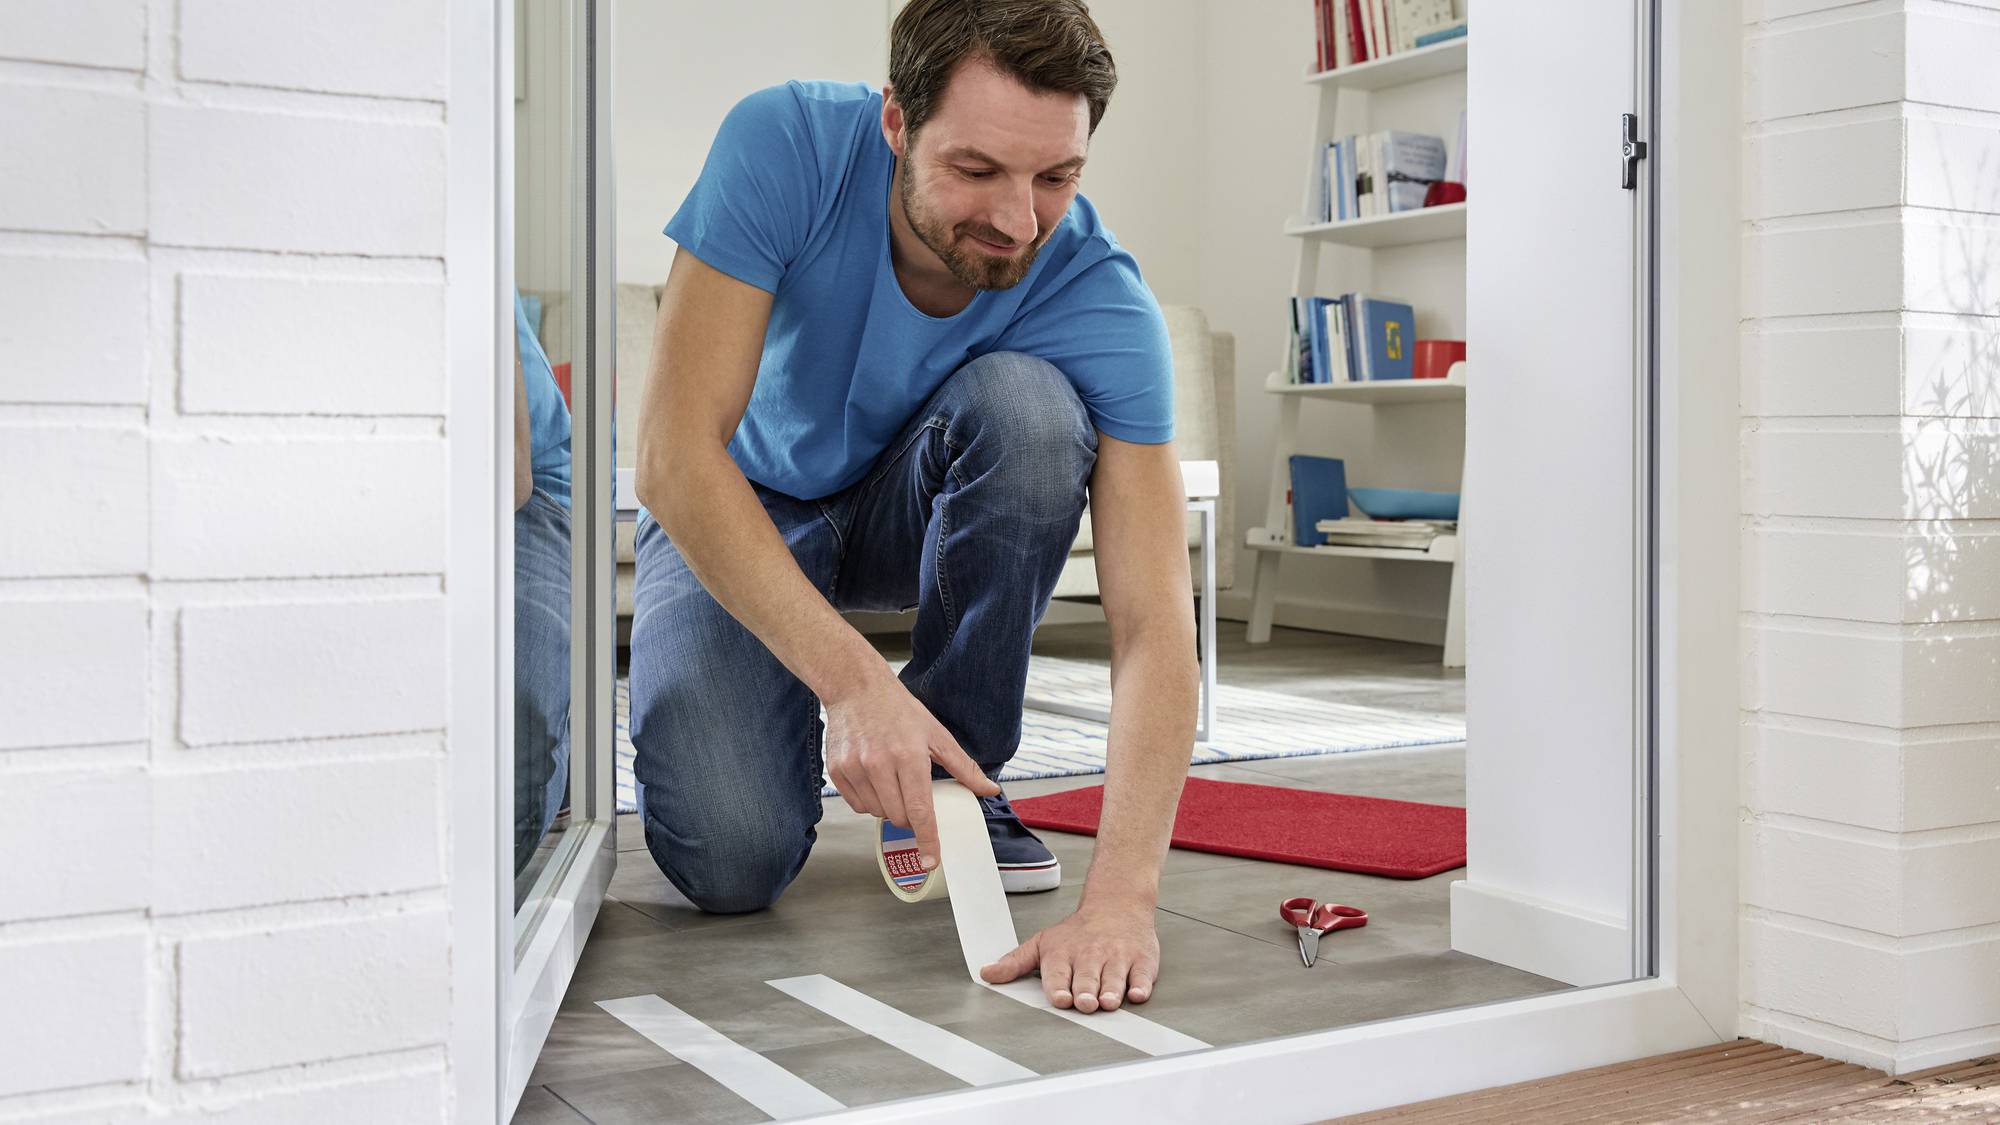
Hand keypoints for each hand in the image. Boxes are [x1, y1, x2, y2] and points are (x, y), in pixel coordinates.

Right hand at [823, 674, 999, 869]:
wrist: (855, 688)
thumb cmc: (899, 710)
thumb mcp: (937, 734)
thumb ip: (963, 767)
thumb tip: (989, 790)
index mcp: (908, 756)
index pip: (920, 810)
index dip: (927, 839)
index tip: (931, 861)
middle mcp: (878, 764)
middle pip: (899, 817)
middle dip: (911, 816)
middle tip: (914, 794)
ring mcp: (854, 768)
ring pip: (877, 813)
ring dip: (890, 808)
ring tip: (892, 780)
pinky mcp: (837, 771)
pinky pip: (857, 805)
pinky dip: (869, 801)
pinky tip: (874, 779)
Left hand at [979, 900, 1159, 1012]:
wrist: (1117, 905)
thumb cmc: (1078, 932)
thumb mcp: (1043, 942)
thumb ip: (1015, 962)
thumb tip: (987, 974)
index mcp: (1064, 955)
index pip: (1059, 975)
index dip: (1059, 988)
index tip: (1060, 998)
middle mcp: (1090, 957)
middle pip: (1087, 979)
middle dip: (1086, 992)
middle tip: (1085, 1003)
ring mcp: (1117, 958)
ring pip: (1114, 978)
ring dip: (1111, 991)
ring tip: (1108, 1001)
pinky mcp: (1141, 961)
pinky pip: (1143, 976)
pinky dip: (1141, 985)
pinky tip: (1137, 993)